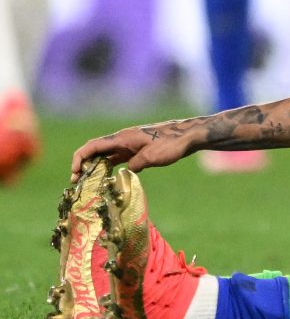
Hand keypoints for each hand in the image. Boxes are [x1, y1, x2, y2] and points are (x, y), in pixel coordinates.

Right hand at [71, 123, 193, 181]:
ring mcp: (129, 144)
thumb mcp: (152, 157)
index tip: (74, 172)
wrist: (186, 136)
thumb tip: (127, 170)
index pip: (93, 146)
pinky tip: (108, 177)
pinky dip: (109, 166)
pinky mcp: (136, 149)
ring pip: (105, 154)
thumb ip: (136, 164)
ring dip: (95, 166)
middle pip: (95, 150)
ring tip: (88, 182)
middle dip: (83, 164)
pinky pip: (117, 157)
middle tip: (77, 182)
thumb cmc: (171, 144)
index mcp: (122, 138)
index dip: (79, 158)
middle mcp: (122, 139)